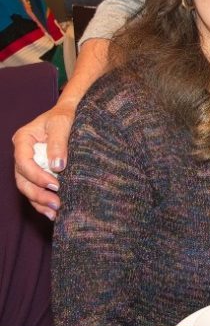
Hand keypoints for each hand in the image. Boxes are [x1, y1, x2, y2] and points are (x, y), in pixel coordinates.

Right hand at [13, 101, 76, 219]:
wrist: (71, 112)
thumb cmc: (66, 115)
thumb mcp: (62, 123)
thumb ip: (58, 143)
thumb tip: (57, 166)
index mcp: (23, 140)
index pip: (24, 162)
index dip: (37, 176)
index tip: (55, 185)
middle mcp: (23, 153)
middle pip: (23, 179)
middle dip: (38, 194)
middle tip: (56, 204)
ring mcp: (29, 163)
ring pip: (28, 187)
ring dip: (39, 201)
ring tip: (55, 212)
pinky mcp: (38, 171)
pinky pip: (36, 188)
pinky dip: (42, 200)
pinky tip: (53, 212)